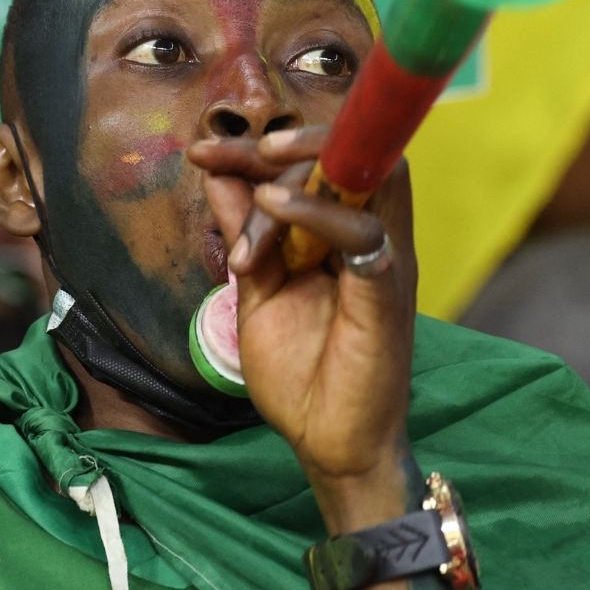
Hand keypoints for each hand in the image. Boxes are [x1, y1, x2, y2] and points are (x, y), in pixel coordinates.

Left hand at [188, 126, 416, 518]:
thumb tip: (219, 177)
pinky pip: (364, 235)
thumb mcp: (259, 294)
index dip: (264, 146)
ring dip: (308, 164)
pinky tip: (271, 207)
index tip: (202, 151)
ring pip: (368, 178)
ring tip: (254, 178)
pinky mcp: (387, 296)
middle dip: (284, 143)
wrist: (331, 446)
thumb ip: (247, 237)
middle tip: (223, 155)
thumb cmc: (304, 376)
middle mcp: (378, 241)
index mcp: (351, 237)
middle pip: (352, 155)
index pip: (325, 163)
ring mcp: (388, 264)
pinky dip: (318, 212)